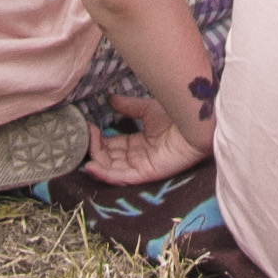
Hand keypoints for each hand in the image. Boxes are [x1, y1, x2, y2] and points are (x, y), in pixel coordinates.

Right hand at [79, 88, 209, 187]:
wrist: (196, 121)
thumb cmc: (178, 114)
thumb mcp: (147, 109)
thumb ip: (128, 106)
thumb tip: (109, 100)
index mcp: (139, 143)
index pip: (113, 146)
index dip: (98, 139)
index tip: (86, 128)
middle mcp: (139, 156)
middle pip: (110, 158)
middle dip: (94, 150)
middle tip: (81, 137)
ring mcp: (142, 166)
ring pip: (112, 169)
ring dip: (96, 161)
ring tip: (84, 150)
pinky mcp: (147, 173)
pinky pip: (122, 178)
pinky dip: (105, 174)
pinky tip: (92, 166)